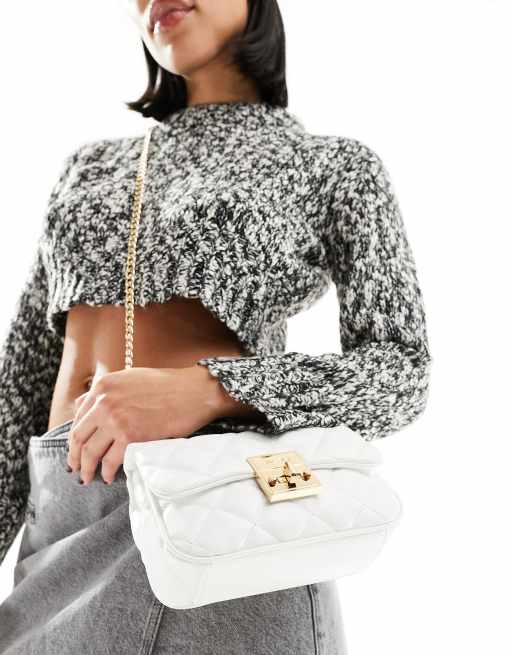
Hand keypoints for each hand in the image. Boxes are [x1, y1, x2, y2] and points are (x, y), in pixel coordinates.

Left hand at [66, 365, 223, 484]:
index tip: (75, 450)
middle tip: (76, 469)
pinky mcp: (131, 435)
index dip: (74, 438)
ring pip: (91, 451)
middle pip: (78, 437)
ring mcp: (116, 418)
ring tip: (88, 478)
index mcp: (103, 385)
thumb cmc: (167, 385)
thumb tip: (81, 405)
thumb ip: (105, 392)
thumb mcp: (129, 379)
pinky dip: (107, 472)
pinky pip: (110, 461)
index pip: (78, 417)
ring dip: (87, 469)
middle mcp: (104, 400)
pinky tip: (109, 477)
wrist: (193, 391)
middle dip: (75, 457)